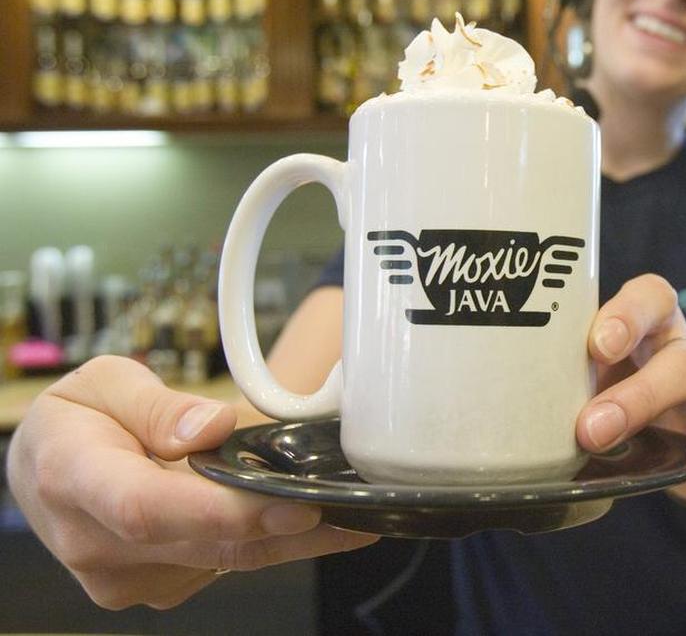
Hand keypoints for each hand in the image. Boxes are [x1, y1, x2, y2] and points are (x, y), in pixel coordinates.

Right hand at [6, 355, 376, 609]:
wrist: (47, 469)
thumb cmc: (77, 421)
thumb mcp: (105, 382)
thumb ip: (158, 405)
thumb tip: (213, 426)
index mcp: (73, 481)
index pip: (149, 509)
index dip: (226, 513)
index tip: (295, 506)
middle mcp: (94, 544)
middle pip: (204, 543)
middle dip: (285, 527)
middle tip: (354, 509)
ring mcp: (127, 577)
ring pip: (226, 561)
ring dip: (288, 538)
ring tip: (345, 509)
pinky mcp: (158, 587)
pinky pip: (225, 566)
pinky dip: (267, 540)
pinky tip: (299, 516)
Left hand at [576, 275, 685, 551]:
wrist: (652, 423)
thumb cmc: (601, 384)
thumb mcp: (578, 371)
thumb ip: (551, 375)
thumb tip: (484, 414)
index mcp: (650, 326)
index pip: (651, 298)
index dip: (629, 316)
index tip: (600, 344)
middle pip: (681, 362)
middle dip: (640, 396)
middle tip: (593, 430)